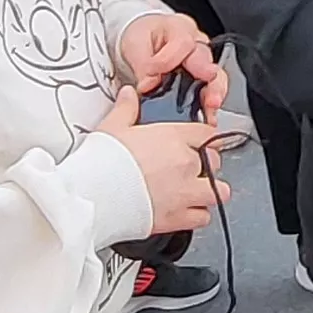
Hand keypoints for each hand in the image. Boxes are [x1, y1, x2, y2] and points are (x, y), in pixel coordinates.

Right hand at [97, 89, 227, 236]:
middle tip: (191, 169)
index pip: (207, 134)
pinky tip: (186, 211)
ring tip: (196, 192)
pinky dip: (198, 215)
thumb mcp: (112, 127)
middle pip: (215, 162)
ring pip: (218, 191)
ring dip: (209, 191)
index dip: (205, 138)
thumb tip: (129, 95)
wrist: (95, 198)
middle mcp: (185, 165)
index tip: (201, 144)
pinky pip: (203, 217)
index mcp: (173, 138)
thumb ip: (126, 109)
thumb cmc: (102, 164)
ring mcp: (185, 192)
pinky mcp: (178, 217)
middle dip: (206, 165)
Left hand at [118, 12, 226, 116]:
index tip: (152, 77)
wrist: (145, 42)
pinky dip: (210, 104)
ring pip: (216, 75)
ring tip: (211, 107)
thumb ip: (142, 64)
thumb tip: (148, 85)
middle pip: (207, 59)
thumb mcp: (135, 44)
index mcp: (179, 28)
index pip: (181, 44)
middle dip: (208, 78)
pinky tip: (208, 115)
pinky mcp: (203, 79)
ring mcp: (203, 61)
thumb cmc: (143, 39)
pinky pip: (211, 90)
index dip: (166, 62)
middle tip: (207, 93)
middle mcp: (196, 43)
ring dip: (214, 93)